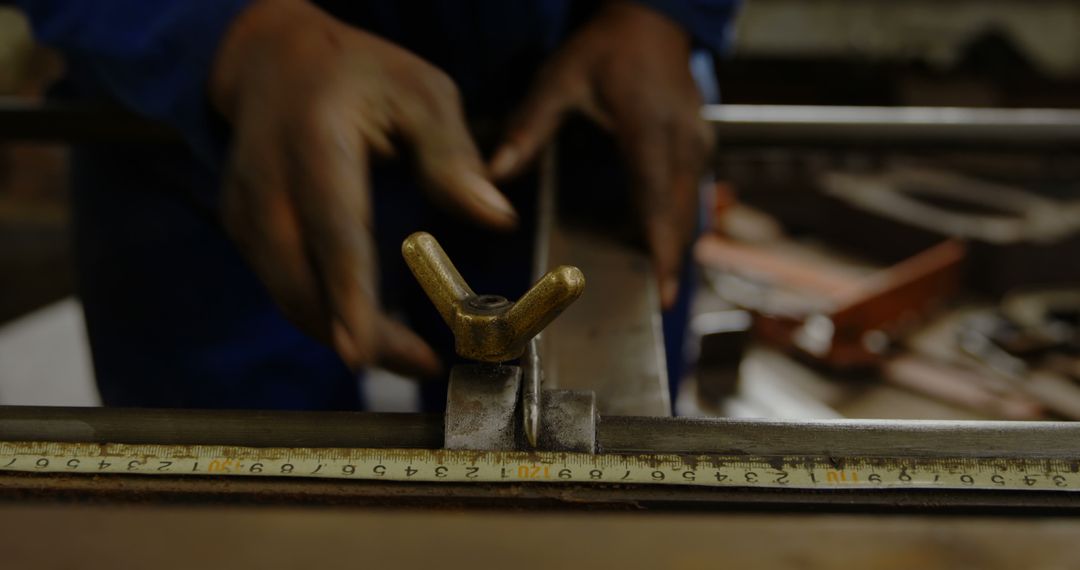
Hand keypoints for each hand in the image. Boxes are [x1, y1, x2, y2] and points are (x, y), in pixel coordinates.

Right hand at [210, 0, 516, 376]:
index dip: (347, 296)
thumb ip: (452, 155)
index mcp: (314, 140)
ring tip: (409, 355)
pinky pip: (281, 285)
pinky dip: (322, 314)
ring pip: (286, 294)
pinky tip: (368, 327)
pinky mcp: (241, 227)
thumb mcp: (421, 92)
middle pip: (299, 280)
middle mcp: (266, 180)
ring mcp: (244, 208)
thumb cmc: (360, 74)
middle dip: (354, 334)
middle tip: (420, 363)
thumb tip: (496, 216)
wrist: (272, 59)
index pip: (332, 230)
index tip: (364, 351)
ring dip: (340, 333)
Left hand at [490, 1, 712, 307]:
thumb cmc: (606, 48)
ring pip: (689, 211)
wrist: (652, 20)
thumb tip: (495, 174)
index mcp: (649, 128)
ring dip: (672, 246)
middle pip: (679, 217)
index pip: (655, 198)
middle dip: (667, 261)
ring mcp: (698, 146)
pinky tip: (653, 249)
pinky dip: (673, 225)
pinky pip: (690, 198)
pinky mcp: (699, 149)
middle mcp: (683, 142)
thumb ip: (528, 128)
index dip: (658, 248)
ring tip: (650, 287)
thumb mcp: (559, 78)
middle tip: (648, 304)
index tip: (659, 290)